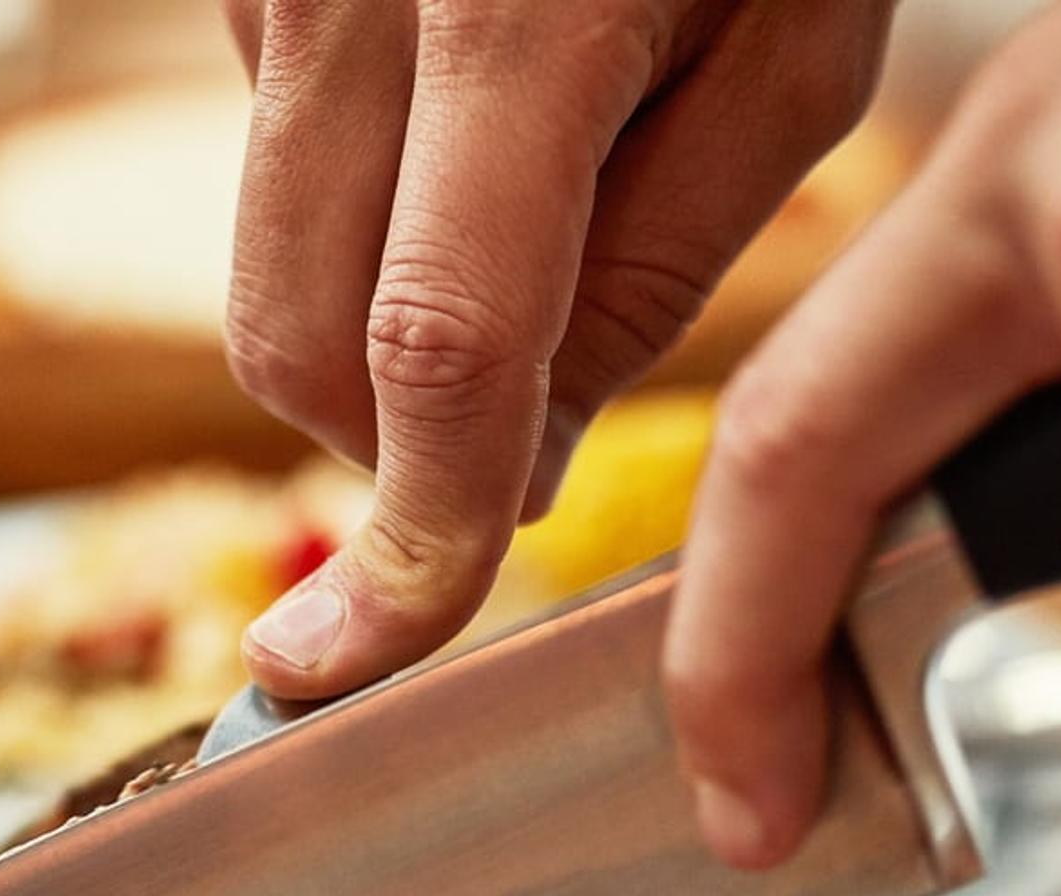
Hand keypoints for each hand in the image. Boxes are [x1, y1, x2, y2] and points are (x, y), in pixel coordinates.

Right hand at [220, 0, 895, 698]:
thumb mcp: (798, 45)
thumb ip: (657, 266)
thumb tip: (525, 456)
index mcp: (516, 15)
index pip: (435, 350)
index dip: (410, 535)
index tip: (352, 665)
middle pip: (294, 341)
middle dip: (388, 443)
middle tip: (526, 424)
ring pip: (262, 262)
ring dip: (373, 315)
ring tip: (528, 189)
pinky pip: (268, 155)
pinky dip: (356, 195)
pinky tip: (470, 98)